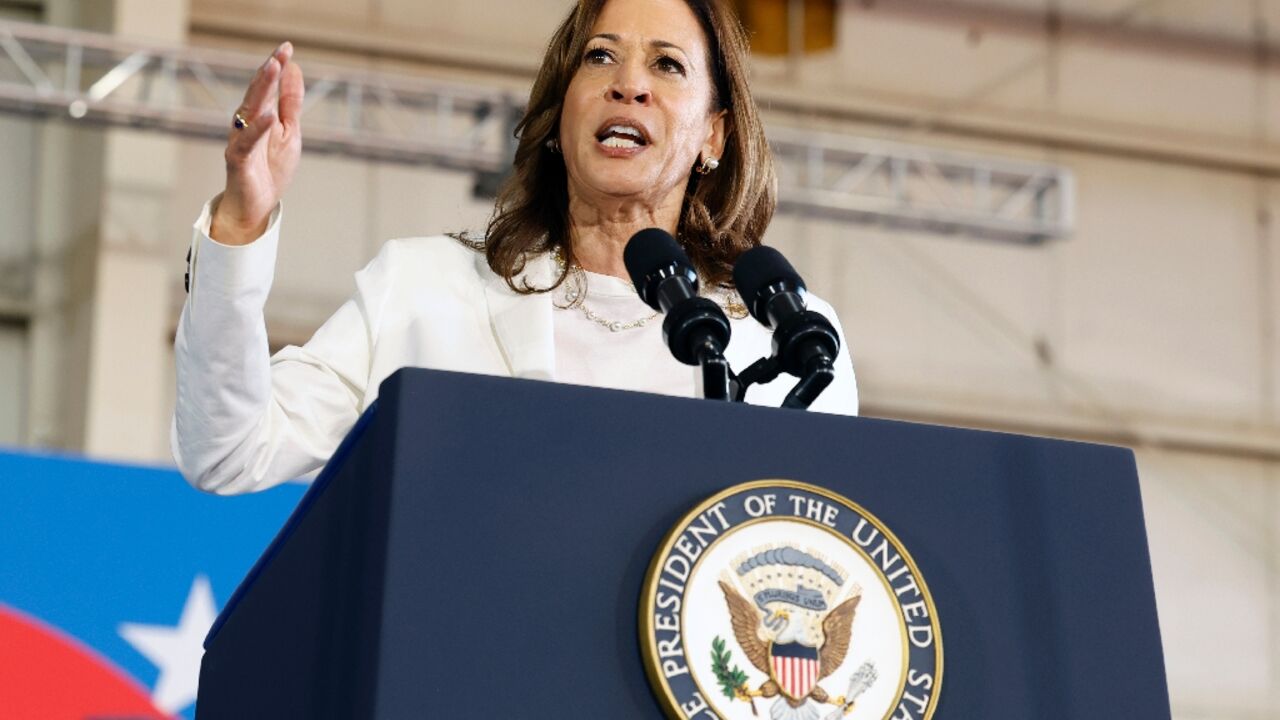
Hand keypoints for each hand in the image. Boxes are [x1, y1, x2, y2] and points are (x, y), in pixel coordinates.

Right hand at [210, 42, 303, 245]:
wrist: (257, 206)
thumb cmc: (270, 168)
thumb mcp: (290, 132)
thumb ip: (290, 103)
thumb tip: (295, 70)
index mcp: (260, 116)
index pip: (268, 87)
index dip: (277, 67)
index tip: (287, 47)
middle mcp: (246, 124)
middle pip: (257, 93)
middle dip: (268, 72)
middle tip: (279, 53)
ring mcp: (240, 140)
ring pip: (249, 110)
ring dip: (260, 89)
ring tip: (272, 69)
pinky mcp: (238, 160)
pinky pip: (246, 142)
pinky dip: (258, 129)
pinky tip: (269, 116)